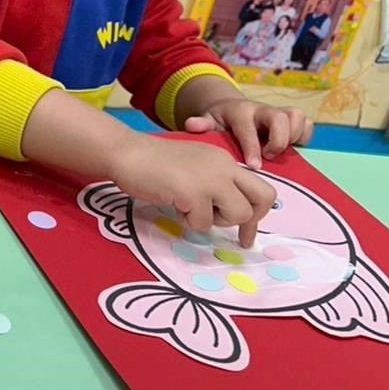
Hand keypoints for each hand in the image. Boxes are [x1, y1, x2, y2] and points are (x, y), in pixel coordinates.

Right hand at [112, 136, 277, 246]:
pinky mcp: (193, 193)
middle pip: (262, 199)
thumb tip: (230, 213)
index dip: (258, 213)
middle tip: (237, 236)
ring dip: (214, 221)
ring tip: (190, 210)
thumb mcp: (194, 168)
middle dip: (249, 220)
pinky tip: (174, 206)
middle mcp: (225, 167)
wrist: (126, 153)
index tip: (245, 233)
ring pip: (238, 214)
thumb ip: (215, 184)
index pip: (260, 188)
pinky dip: (187, 222)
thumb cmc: (153, 164)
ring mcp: (211, 179)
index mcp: (225, 161)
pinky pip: (203, 223)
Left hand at [184, 98, 311, 168]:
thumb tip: (192, 125)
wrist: (231, 109)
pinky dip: (303, 136)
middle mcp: (261, 110)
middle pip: (279, 117)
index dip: (252, 147)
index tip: (255, 166)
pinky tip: (290, 148)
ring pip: (295, 116)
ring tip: (280, 152)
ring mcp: (278, 112)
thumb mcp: (208, 121)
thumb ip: (201, 125)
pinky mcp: (291, 118)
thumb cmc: (220, 122)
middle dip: (278, 139)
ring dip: (292, 136)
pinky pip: (306, 123)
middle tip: (269, 156)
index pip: (248, 128)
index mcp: (239, 112)